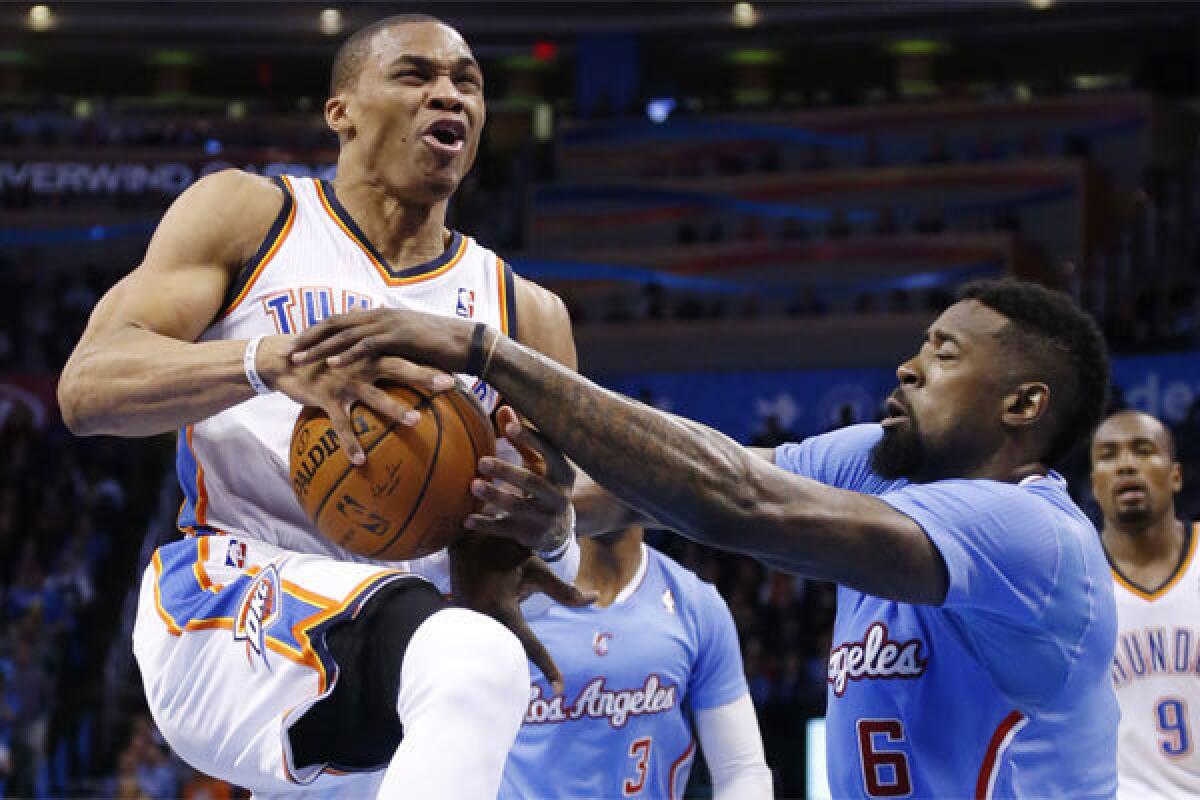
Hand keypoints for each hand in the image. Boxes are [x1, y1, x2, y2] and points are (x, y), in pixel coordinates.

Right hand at [257, 333, 455, 464]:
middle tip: (449, 385)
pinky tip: (360, 462)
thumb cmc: (323, 359)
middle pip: (398, 367)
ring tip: (416, 421)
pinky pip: (341, 424)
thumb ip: (376, 356)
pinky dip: (350, 443)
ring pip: (374, 396)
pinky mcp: (325, 398)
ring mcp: (344, 381)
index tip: (458, 368)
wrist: (283, 359)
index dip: (432, 361)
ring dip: (395, 409)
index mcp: (371, 353)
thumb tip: (402, 365)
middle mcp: (361, 364)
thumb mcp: (350, 352)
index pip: (407, 354)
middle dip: (424, 376)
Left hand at [288, 308, 476, 375]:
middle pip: (334, 323)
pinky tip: (331, 365)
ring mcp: (389, 324)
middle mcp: (380, 315)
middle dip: (307, 337)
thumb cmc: (442, 348)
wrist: (469, 343)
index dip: (316, 331)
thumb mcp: (409, 346)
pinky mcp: (399, 336)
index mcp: (381, 316)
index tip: (296, 344)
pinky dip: (347, 354)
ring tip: (298, 360)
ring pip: (344, 334)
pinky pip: (366, 345)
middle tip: (285, 351)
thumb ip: (388, 348)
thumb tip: (375, 361)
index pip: (340, 320)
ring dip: (319, 347)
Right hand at [449, 534, 593, 693]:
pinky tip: (504, 646)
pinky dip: (498, 641)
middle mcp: (482, 617)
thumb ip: (565, 591)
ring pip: (496, 643)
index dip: (547, 666)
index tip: (561, 687)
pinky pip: (484, 635)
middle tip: (555, 683)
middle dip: (530, 663)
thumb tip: (595, 598)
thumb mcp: (538, 569)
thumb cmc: (508, 552)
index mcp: (502, 608)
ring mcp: (467, 619)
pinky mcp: (462, 618)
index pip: (529, 645)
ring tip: (524, 667)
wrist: (467, 539)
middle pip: (511, 649)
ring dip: (511, 651)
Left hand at [467, 406, 574, 552]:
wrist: (558, 530)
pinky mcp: (530, 534)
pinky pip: (505, 529)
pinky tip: (466, 520)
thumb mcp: (539, 463)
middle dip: (508, 472)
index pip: (550, 452)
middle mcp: (558, 496)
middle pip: (533, 482)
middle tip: (481, 461)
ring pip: (518, 507)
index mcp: (563, 472)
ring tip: (473, 485)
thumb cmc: (544, 485)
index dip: (531, 439)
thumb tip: (504, 407)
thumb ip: (522, 440)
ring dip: (495, 496)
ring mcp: (544, 517)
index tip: (508, 428)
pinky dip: (485, 525)